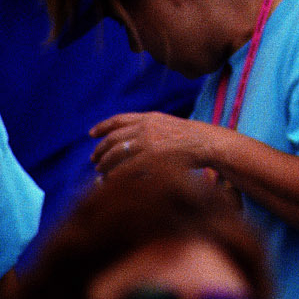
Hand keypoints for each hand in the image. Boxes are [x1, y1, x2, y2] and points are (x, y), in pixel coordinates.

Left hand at [91, 112, 213, 177]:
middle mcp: (146, 128)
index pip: (119, 120)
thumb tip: (130, 138)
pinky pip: (125, 168)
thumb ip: (150, 128)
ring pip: (116, 153)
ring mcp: (148, 143)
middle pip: (113, 138)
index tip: (91, 133)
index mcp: (149, 118)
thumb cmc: (190, 138)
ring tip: (99, 170)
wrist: (207, 143)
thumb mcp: (168, 125)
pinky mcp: (151, 159)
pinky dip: (115, 175)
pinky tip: (110, 181)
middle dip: (100, 149)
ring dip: (104, 163)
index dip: (103, 126)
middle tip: (93, 159)